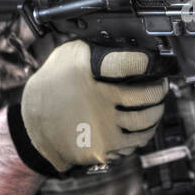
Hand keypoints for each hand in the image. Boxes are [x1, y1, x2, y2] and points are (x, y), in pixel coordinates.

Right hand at [8, 40, 167, 172]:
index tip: (153, 62)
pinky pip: (134, 142)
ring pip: (145, 121)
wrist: (33, 127)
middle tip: (161, 86)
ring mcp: (102, 127)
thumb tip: (125, 45)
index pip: (128, 64)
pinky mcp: (104, 148)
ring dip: (156, 112)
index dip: (145, 61)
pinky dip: (142, 133)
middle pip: (148, 95)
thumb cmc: (53, 87)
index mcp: (89, 74)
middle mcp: (98, 102)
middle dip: (160, 90)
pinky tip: (141, 125)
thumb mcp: (67, 56)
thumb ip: (95, 49)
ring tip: (156, 106)